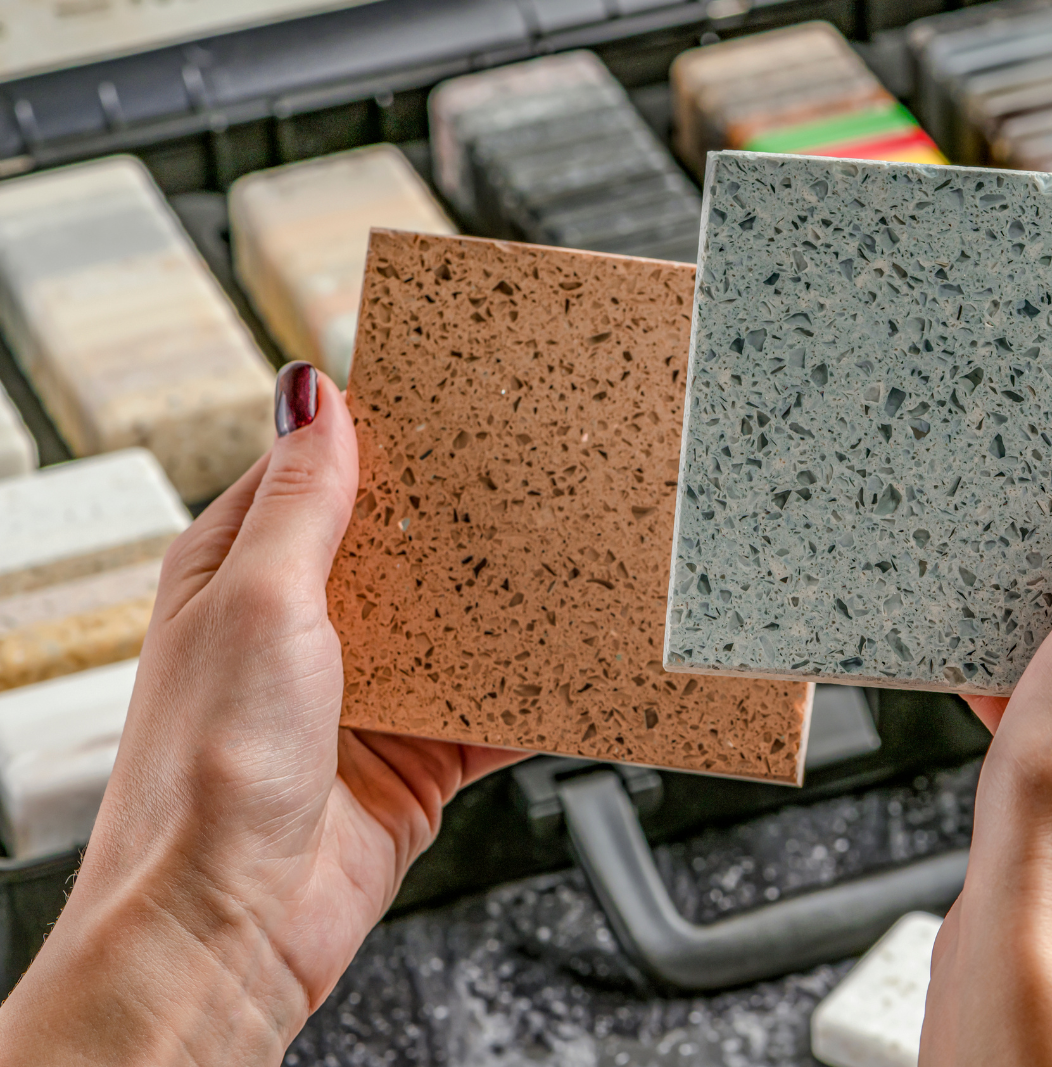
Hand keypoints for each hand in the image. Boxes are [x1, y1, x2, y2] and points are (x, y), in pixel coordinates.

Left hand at [0, 363, 526, 1062]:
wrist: (231, 926)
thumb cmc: (207, 774)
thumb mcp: (259, 603)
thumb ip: (303, 501)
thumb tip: (313, 391)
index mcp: (241, 570)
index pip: (320, 470)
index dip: (383, 433)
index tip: (455, 396)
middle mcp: (302, 626)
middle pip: (405, 544)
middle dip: (467, 517)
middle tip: (543, 470)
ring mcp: (366, 691)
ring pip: (461, 622)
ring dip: (510, 604)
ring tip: (576, 557)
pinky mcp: (417, 753)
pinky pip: (496, 705)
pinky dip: (537, 689)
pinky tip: (577, 662)